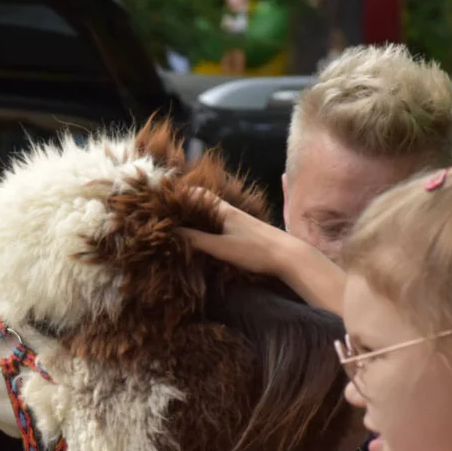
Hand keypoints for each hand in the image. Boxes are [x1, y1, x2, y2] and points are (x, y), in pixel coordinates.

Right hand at [178, 188, 294, 277]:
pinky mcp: (245, 232)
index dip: (180, 195)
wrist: (289, 257)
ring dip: (197, 217)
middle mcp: (230, 212)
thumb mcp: (221, 247)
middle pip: (204, 202)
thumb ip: (196, 239)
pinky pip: (220, 223)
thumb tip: (170, 231)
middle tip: (167, 215)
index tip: (162, 201)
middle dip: (186, 206)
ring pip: (212, 213)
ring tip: (180, 226)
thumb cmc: (256, 250)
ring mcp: (239, 221)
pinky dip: (208, 226)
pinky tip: (204, 237)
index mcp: (224, 210)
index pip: (197, 193)